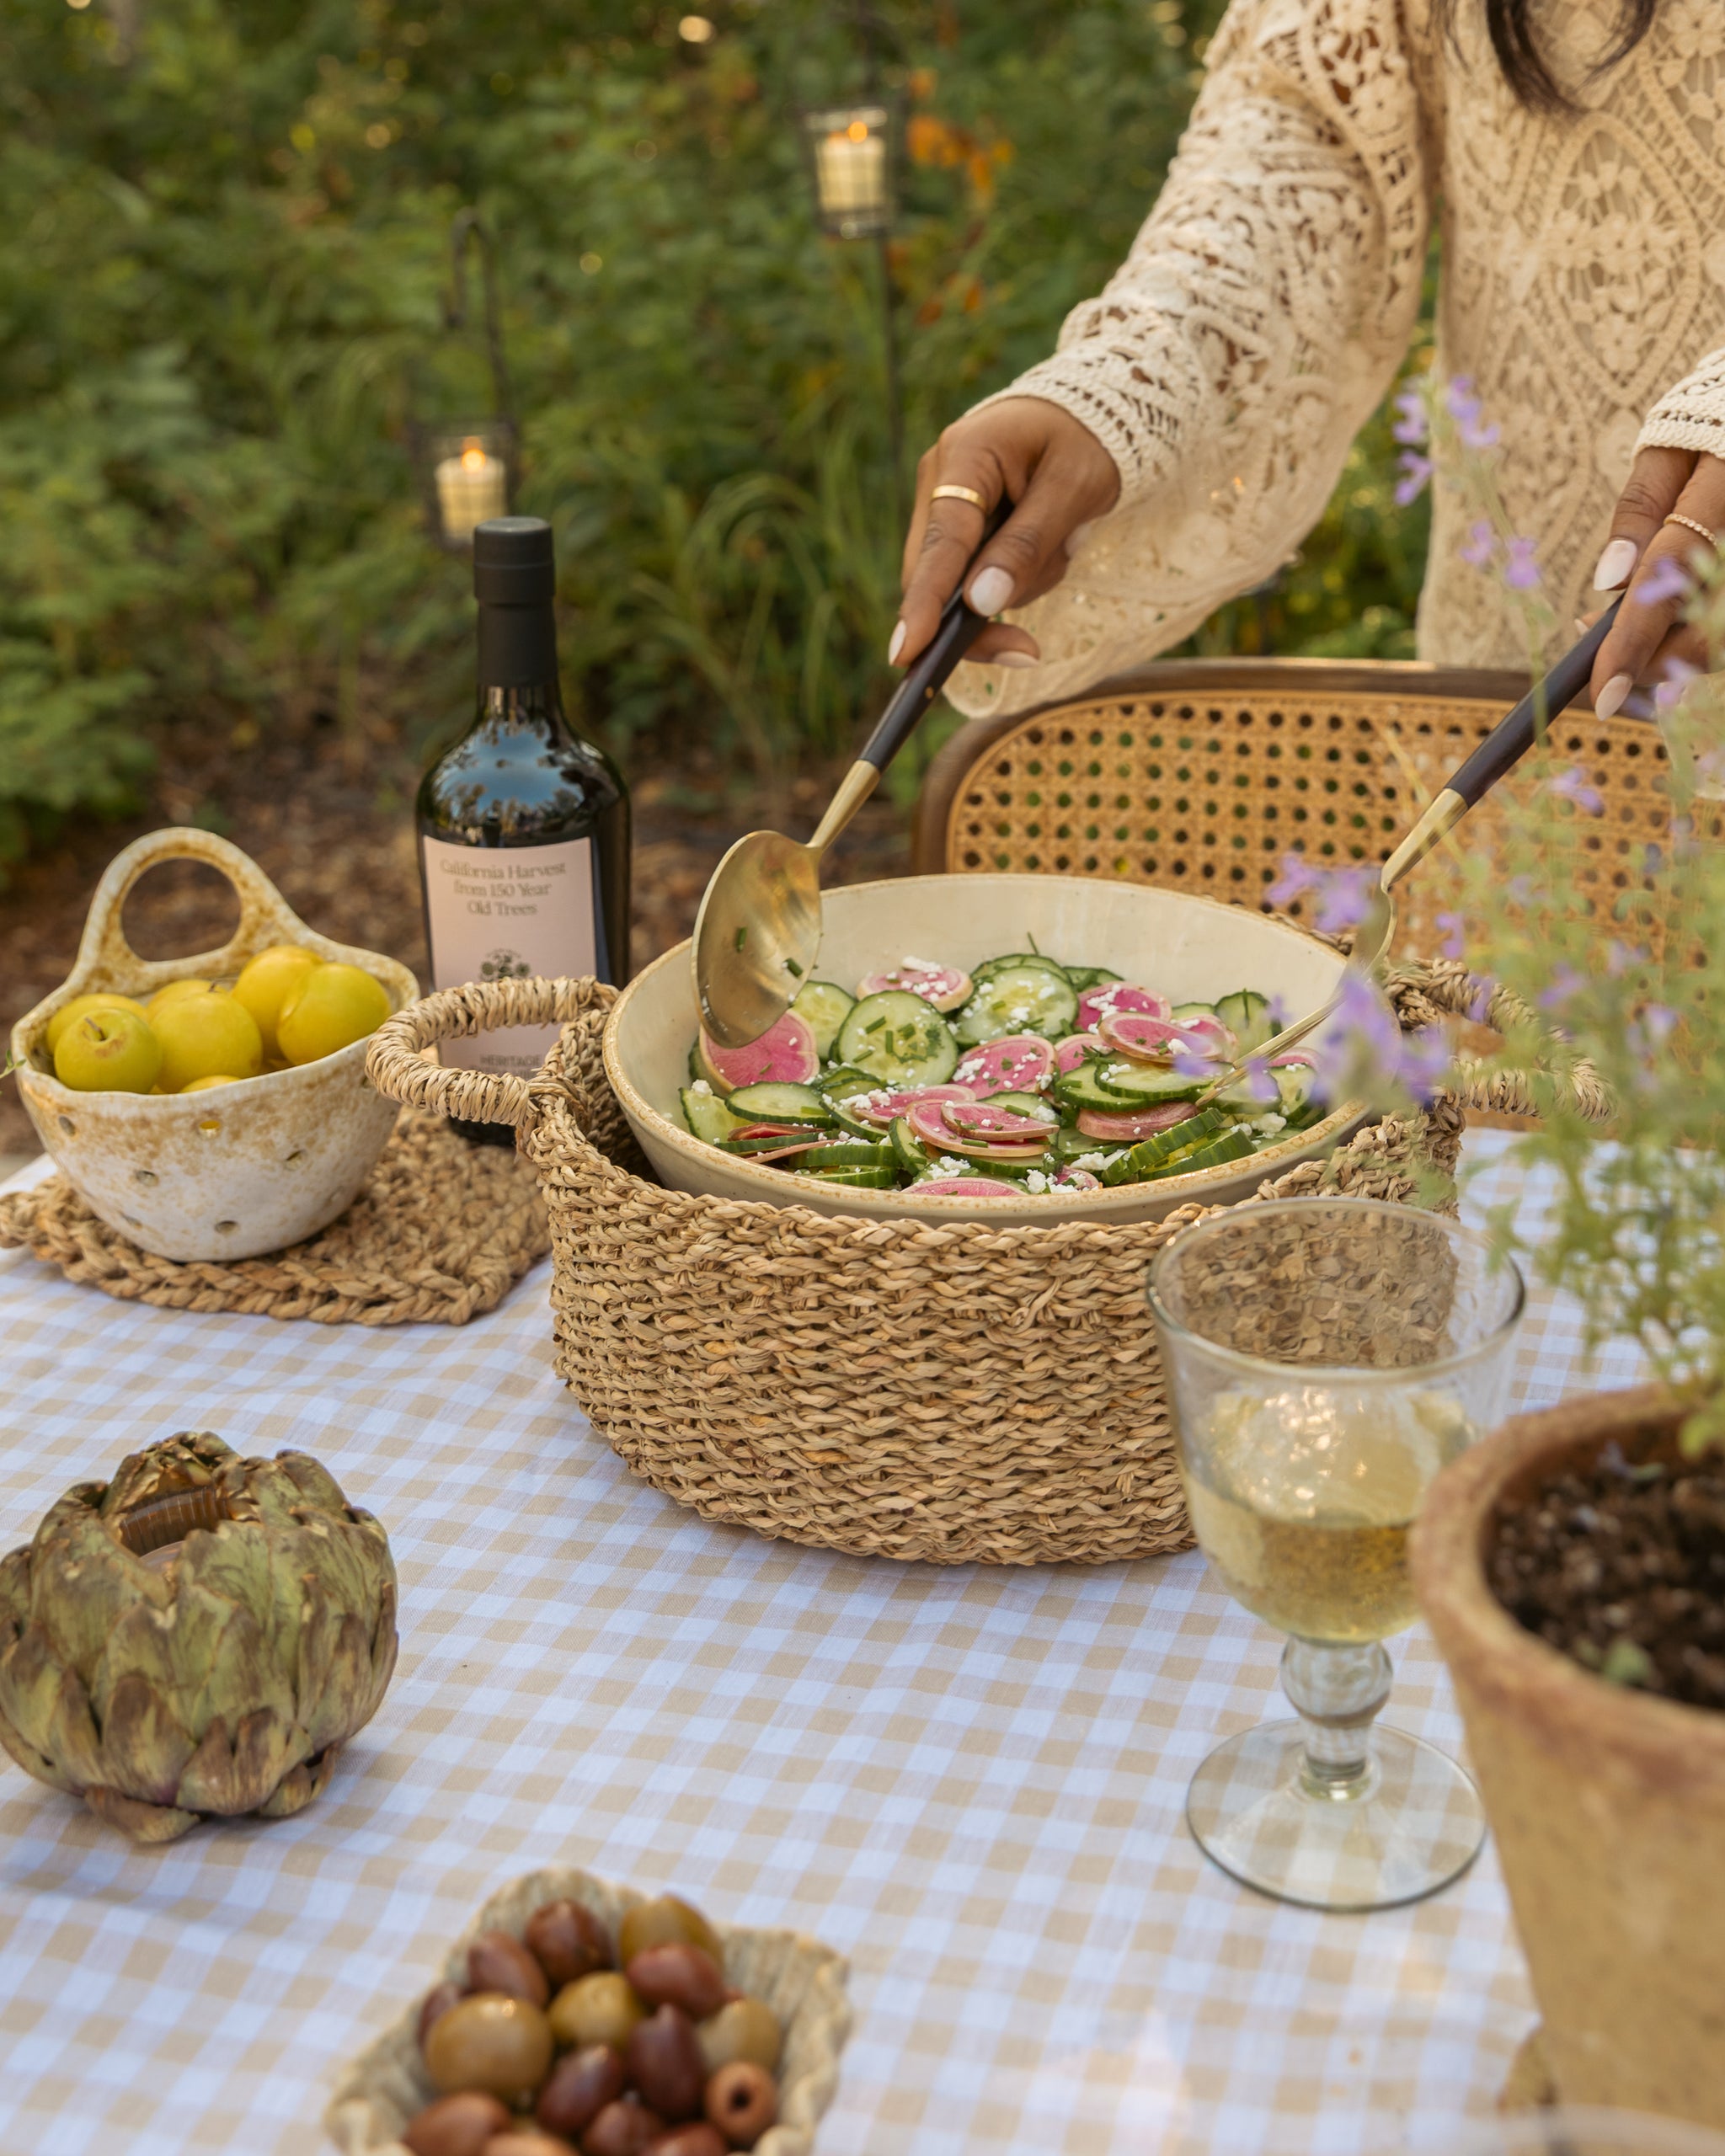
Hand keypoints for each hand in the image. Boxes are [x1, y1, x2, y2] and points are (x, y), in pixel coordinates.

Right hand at [890, 397, 1120, 669]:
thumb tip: (979, 603)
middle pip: (936, 575)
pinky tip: (1051, 553)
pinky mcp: (959, 527)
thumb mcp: (1076, 487)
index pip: (940, 541)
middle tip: (1028, 652)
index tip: (906, 653)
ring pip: (959, 585)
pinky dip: (1014, 582)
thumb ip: (1027, 544)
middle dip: (983, 612)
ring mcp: (944, 503)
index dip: (924, 602)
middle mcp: (940, 478)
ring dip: (1017, 585)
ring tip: (1064, 543)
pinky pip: (974, 579)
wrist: (1091, 413)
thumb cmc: (1088, 439)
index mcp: (967, 453)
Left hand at [1588, 445, 1724, 714]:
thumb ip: (1640, 513)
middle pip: (1709, 628)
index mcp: (1724, 487)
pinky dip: (1700, 639)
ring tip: (1635, 643)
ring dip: (1677, 656)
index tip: (1603, 692)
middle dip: (1654, 662)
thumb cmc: (1708, 428)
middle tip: (1606, 668)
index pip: (1671, 573)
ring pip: (1723, 640)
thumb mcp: (1667, 453)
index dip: (1635, 640)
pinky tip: (1670, 628)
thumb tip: (1609, 581)